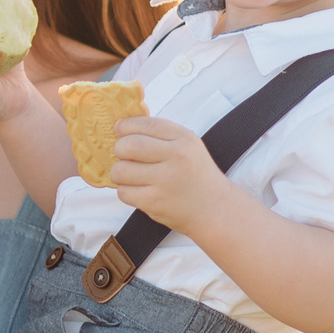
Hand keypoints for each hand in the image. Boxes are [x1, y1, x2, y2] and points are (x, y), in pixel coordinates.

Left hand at [109, 116, 234, 231]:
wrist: (214, 208)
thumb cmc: (193, 173)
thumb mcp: (187, 145)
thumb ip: (158, 133)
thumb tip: (120, 125)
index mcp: (183, 139)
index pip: (144, 124)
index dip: (125, 126)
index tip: (119, 131)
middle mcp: (176, 157)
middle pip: (128, 146)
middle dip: (119, 150)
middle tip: (124, 156)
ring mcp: (165, 180)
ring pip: (120, 171)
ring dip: (119, 174)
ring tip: (131, 176)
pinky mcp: (155, 201)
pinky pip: (123, 192)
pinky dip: (126, 192)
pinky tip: (139, 190)